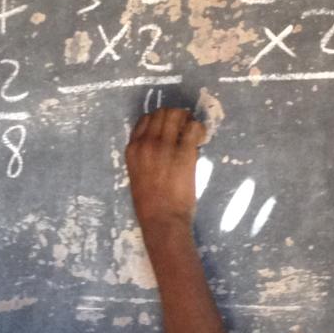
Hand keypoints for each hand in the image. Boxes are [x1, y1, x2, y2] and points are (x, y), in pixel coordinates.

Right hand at [126, 108, 207, 230]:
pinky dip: (199, 129)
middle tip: (185, 129)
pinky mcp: (184, 152)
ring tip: (194, 133)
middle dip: (176, 117)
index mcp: (132, 149)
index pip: (145, 120)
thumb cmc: (150, 204)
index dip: (160, 121)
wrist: (162, 219)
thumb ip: (145, 157)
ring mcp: (164, 146)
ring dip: (188, 120)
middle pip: (162, 113)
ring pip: (176, 114)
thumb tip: (163, 145)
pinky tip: (201, 140)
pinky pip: (192, 128)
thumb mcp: (138, 175)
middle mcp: (146, 143)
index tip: (170, 130)